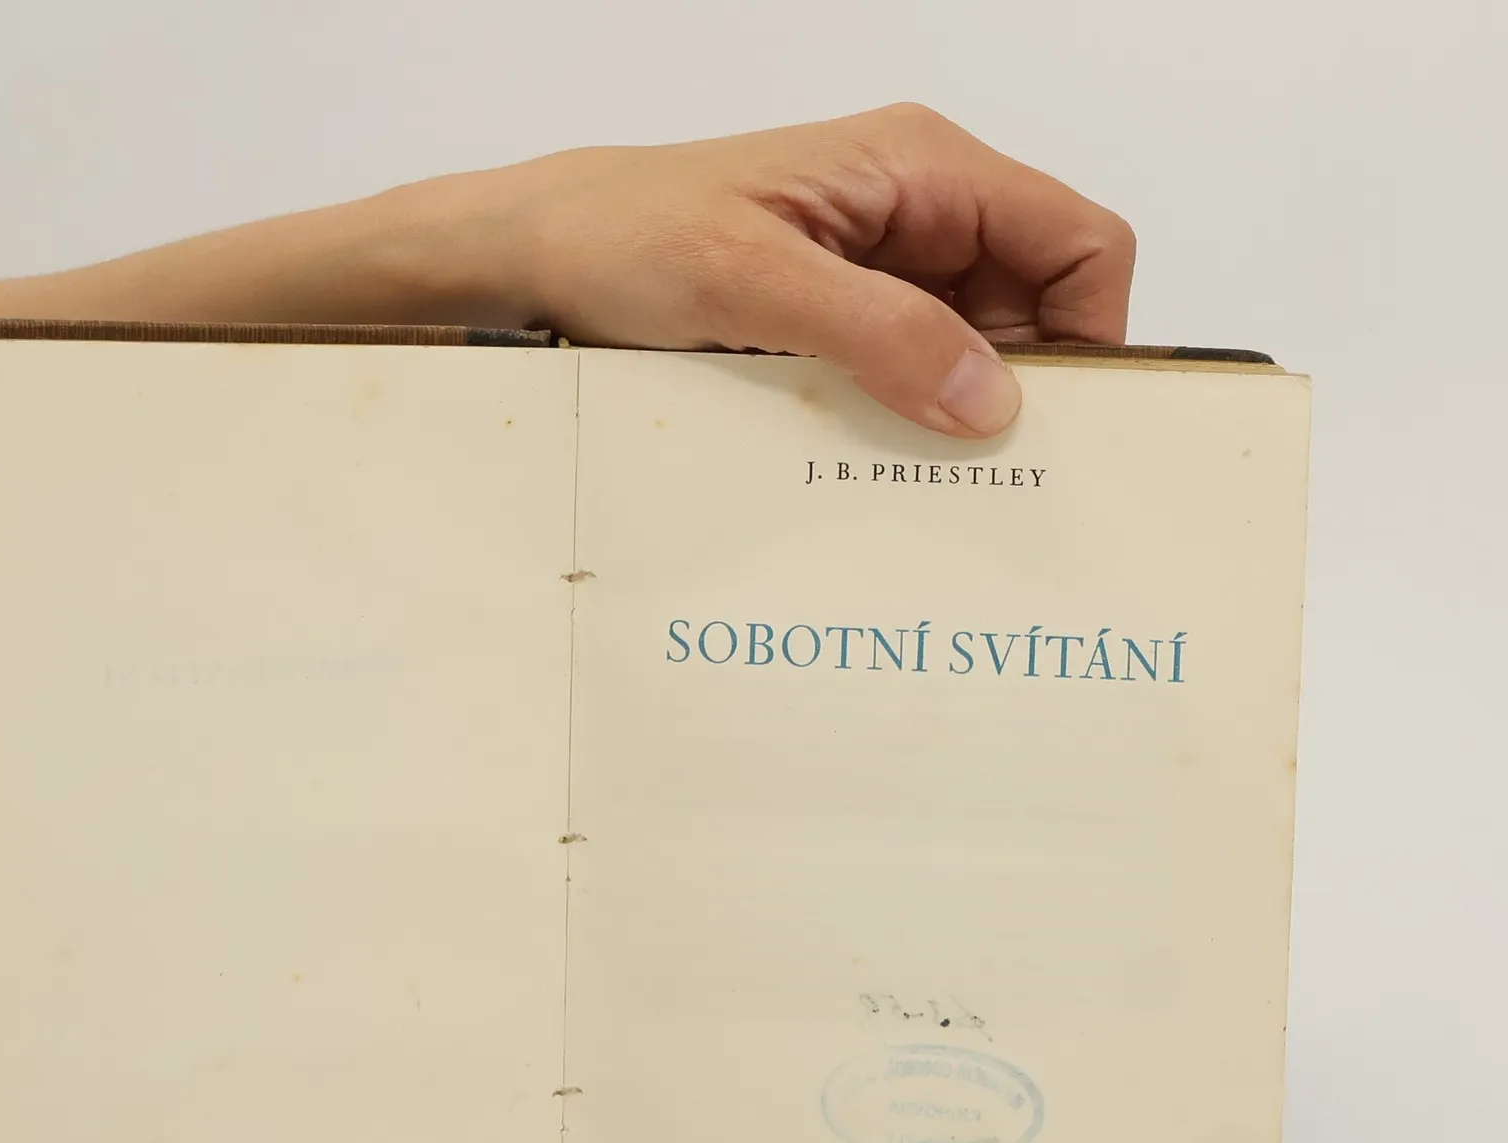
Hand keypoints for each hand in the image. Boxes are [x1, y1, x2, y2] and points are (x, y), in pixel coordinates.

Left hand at [484, 105, 1136, 437]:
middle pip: (1035, 306)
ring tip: (922, 487)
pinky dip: (903, 421)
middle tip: (987, 486)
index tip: (1052, 429)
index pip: (1076, 241)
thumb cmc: (627, 236)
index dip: (1089, 333)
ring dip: (954, 416)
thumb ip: (876, 332)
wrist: (538, 254)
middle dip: (1021, 392)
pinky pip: (905, 374)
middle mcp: (917, 213)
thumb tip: (990, 399)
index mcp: (921, 170)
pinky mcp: (838, 318)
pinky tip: (872, 468)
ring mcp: (879, 269)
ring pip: (971, 351)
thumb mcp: (751, 282)